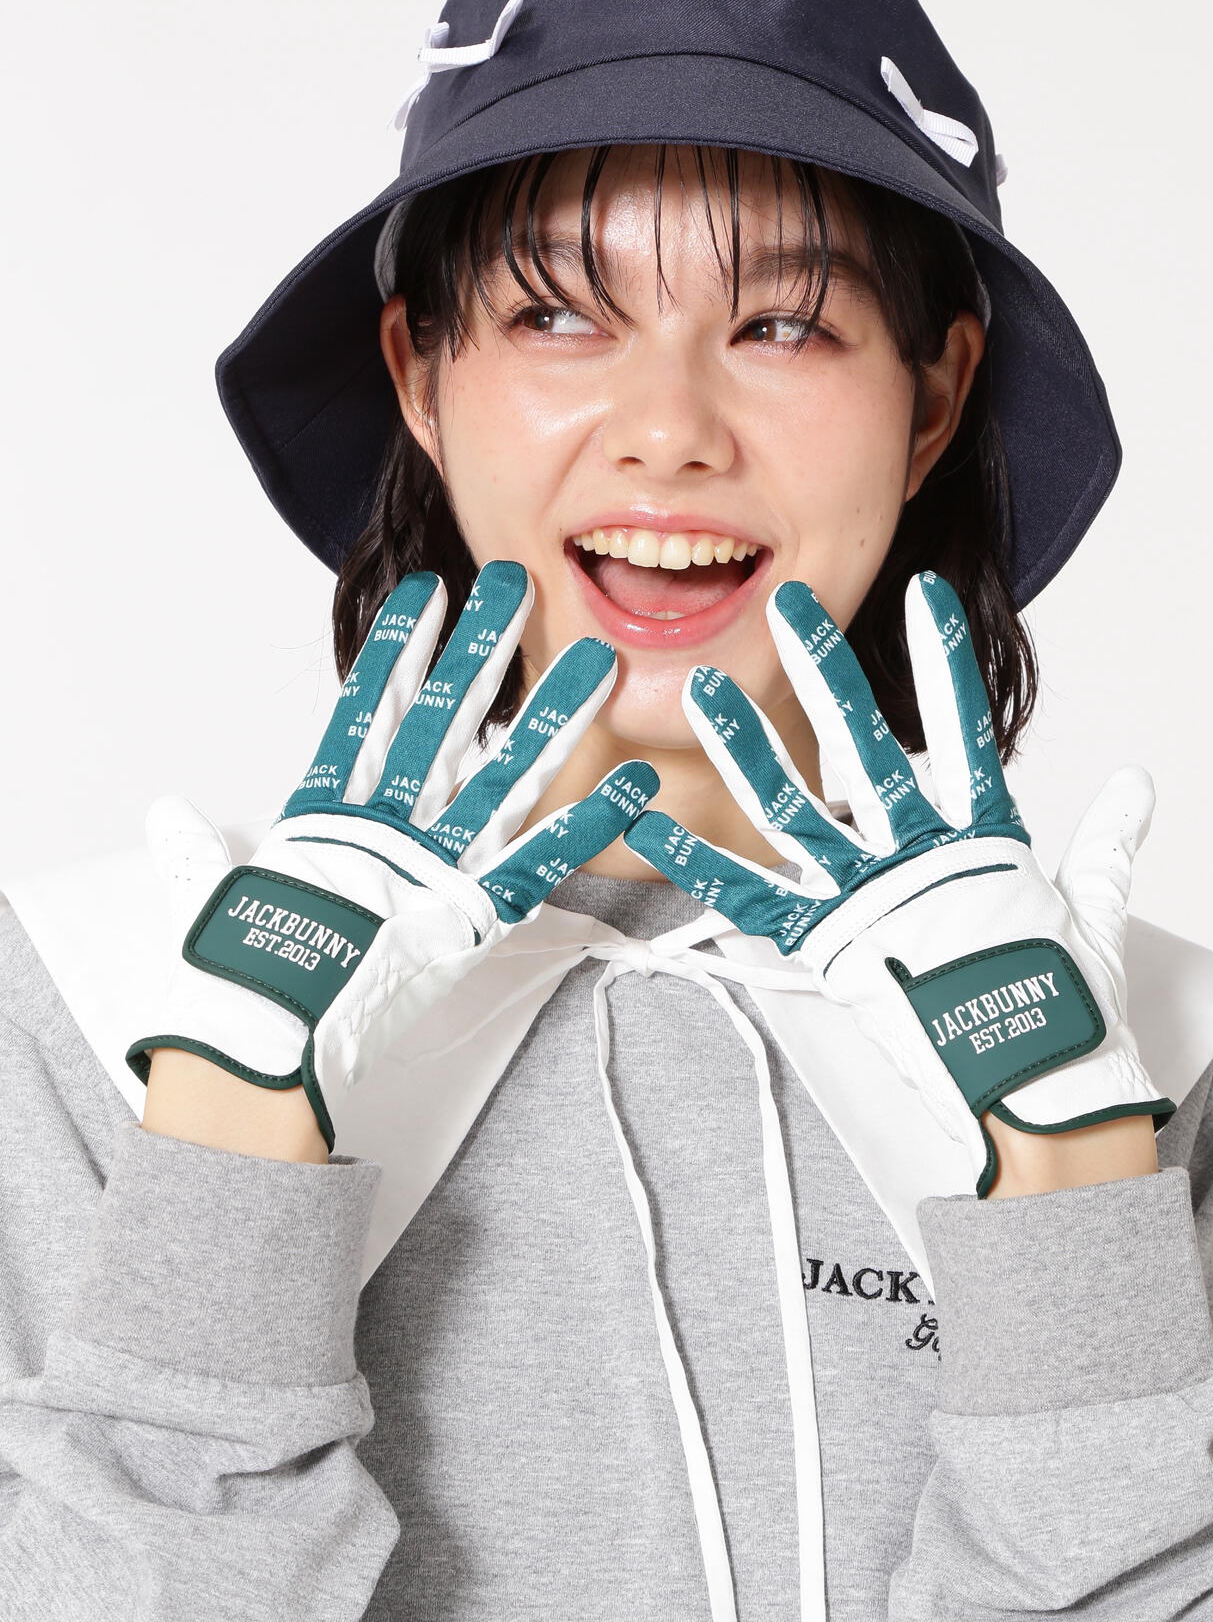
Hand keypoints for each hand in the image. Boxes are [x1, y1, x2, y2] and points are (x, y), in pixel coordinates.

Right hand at [128, 561, 655, 1151]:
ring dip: (554, 713)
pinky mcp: (472, 913)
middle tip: (519, 583)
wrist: (264, 1037)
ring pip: (505, 772)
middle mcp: (388, 823)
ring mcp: (434, 862)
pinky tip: (632, 782)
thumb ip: (198, 848)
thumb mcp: (210, 895)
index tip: (427, 593)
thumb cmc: (237, 975)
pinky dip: (588, 822)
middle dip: (484, 650)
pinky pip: (543, 860)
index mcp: (327, 813)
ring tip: (597, 661)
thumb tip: (172, 817)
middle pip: (446, 719)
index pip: (367, 710)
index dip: (398, 651)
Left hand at [623, 570, 1173, 1196]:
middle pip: (860, 750)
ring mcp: (865, 901)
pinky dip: (698, 864)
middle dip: (823, 672)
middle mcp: (916, 857)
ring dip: (744, 748)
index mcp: (982, 839)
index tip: (926, 596)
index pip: (963, 729)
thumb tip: (1138, 786)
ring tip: (703, 691)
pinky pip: (750, 901)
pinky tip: (650, 827)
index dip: (943, 662)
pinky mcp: (825, 948)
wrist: (1030, 1090)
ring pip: (792, 810)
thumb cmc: (1063, 1006)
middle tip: (786, 605)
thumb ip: (1107, 841)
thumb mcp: (1094, 910)